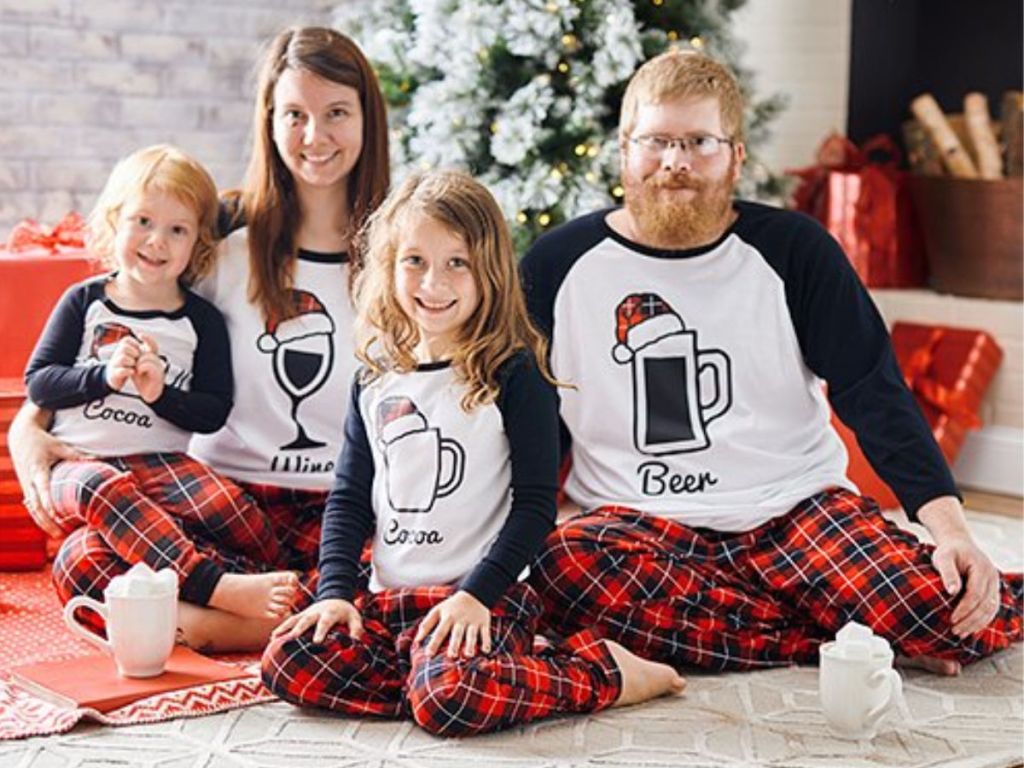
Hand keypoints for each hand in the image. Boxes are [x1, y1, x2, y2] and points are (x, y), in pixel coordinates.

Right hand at [8, 402, 83, 535]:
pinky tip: (49, 528)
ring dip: (43, 523)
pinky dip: (39, 517)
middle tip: (60, 534)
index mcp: (38, 470)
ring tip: (57, 536)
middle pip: (36, 506)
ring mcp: (26, 486)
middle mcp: (30, 481)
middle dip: (47, 521)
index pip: (43, 490)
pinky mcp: (26, 488)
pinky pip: (32, 506)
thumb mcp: (59, 446)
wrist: (21, 437)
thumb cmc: (43, 441)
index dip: (48, 503)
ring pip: (32, 509)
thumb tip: (97, 458)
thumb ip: (76, 455)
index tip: (55, 515)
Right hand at [105, 336, 140, 391]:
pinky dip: (128, 371)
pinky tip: (133, 372)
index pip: (126, 340)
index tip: (138, 351)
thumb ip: (148, 344)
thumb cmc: (133, 363)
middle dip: (134, 352)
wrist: (122, 378)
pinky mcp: (114, 375)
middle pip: (124, 348)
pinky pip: (120, 371)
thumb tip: (141, 334)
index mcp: (121, 348)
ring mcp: (114, 365)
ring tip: (134, 365)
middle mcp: (116, 355)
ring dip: (131, 361)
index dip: (135, 344)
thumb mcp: (142, 353)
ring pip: (122, 358)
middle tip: (137, 358)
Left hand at [132, 333, 164, 402]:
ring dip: (139, 363)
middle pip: (146, 351)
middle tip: (135, 365)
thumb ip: (135, 357)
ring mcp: (159, 368)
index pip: (152, 344)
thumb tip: (130, 346)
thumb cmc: (143, 382)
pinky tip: (141, 372)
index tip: (140, 335)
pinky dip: (143, 368)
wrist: (149, 395)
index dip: (147, 339)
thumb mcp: (136, 367)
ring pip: (147, 357)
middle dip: (137, 356)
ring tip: (138, 370)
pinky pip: (149, 365)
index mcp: (152, 358)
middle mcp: (157, 361)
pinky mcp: (158, 375)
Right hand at [271, 598, 362, 643]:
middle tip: (292, 639)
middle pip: (307, 620)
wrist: (336, 596)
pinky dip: (282, 627)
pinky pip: (290, 620)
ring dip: (285, 628)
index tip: (317, 642)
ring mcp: (307, 612)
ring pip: (295, 619)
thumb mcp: (355, 617)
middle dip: (299, 629)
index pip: (325, 621)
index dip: (321, 631)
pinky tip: (273, 638)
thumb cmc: (346, 612)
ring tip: (275, 638)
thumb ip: (356, 629)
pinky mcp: (301, 614)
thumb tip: (357, 642)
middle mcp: (317, 611)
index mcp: (331, 612)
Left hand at [414, 590, 491, 657]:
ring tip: (468, 655)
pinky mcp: (484, 623)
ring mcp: (473, 622)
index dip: (434, 643)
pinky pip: (486, 633)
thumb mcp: (437, 611)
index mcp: (448, 617)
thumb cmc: (452, 606)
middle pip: (457, 633)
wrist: (474, 593)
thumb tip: (416, 641)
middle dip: (454, 644)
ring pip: (472, 635)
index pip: (440, 631)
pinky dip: (486, 642)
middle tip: (451, 656)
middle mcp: (460, 620)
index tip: (429, 654)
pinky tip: (485, 651)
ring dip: (470, 645)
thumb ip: (426, 625)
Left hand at [931, 532, 1000, 636]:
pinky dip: (981, 620)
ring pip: (991, 609)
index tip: (952, 619)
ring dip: (977, 624)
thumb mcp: (943, 557)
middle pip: (985, 604)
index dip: (965, 608)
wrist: (959, 545)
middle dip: (970, 620)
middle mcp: (993, 578)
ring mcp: (995, 585)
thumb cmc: (949, 552)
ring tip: (960, 633)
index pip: (976, 594)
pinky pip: (990, 609)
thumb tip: (952, 591)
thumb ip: (948, 573)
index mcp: (982, 568)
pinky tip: (969, 628)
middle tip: (955, 631)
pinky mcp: (992, 591)